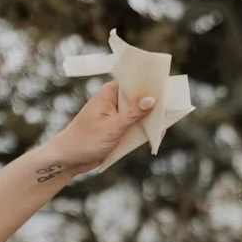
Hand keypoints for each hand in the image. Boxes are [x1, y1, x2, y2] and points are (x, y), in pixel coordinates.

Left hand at [38, 79, 156, 178]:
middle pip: (139, 97)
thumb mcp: (112, 127)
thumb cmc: (85, 141)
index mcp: (109, 93)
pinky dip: (144, 130)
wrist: (69, 160)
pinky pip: (135, 126)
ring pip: (139, 113)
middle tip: (172, 108)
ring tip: (166, 124)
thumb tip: (152, 100)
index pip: (133, 82)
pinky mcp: (118, 129)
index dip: (149, 83)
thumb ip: (133, 114)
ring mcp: (116, 115)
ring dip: (150, 119)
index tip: (166, 86)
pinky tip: (155, 136)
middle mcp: (113, 101)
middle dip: (153, 103)